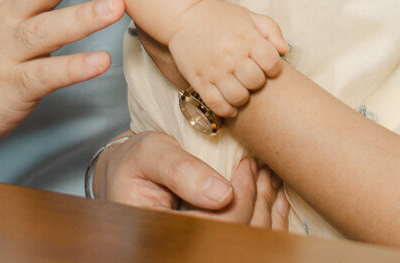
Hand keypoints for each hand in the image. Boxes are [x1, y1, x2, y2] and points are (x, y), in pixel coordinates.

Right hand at [93, 131, 289, 229]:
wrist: (127, 172)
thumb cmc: (136, 160)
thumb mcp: (151, 153)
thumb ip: (181, 170)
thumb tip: (224, 195)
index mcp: (162, 231)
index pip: (218, 226)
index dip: (242, 198)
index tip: (248, 165)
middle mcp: (181, 244)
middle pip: (239, 235)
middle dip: (260, 201)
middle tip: (266, 168)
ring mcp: (197, 244)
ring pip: (248, 238)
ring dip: (266, 209)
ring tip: (269, 176)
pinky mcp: (209, 240)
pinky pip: (247, 237)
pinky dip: (266, 219)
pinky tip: (272, 196)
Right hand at [171, 0, 288, 117]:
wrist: (184, 15)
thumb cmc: (220, 16)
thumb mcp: (248, 15)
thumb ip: (271, 30)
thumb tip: (284, 50)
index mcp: (246, 38)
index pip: (272, 63)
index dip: (274, 68)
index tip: (266, 66)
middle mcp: (231, 55)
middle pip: (256, 82)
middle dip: (257, 82)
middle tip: (250, 76)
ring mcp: (214, 69)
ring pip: (238, 97)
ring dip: (243, 97)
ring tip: (240, 89)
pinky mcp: (199, 80)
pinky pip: (216, 104)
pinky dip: (226, 109)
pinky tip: (229, 104)